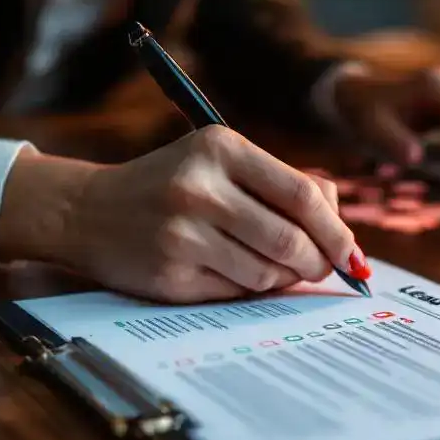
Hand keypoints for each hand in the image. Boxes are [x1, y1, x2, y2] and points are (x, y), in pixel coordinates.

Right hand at [0, 127, 362, 302]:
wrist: (88, 211)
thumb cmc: (171, 185)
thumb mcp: (220, 162)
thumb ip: (283, 184)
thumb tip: (341, 226)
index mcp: (221, 148)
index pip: (303, 195)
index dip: (337, 231)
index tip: (350, 253)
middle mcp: (200, 187)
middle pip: (291, 240)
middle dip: (317, 262)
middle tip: (321, 269)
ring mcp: (182, 233)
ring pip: (268, 273)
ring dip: (281, 278)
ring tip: (269, 266)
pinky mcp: (170, 273)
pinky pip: (236, 292)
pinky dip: (247, 289)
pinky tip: (230, 272)